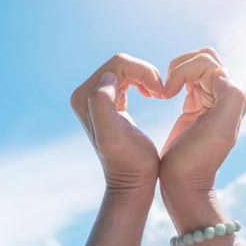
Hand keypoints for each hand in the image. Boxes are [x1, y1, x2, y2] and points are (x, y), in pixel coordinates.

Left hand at [70, 53, 163, 245]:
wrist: (132, 181)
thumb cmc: (129, 161)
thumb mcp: (113, 136)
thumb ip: (102, 104)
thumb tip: (108, 78)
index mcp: (84, 96)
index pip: (117, 64)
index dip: (142, 72)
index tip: (159, 91)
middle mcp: (85, 94)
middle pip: (120, 64)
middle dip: (144, 73)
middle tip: (161, 91)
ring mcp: (96, 98)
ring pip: (125, 70)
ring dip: (145, 77)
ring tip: (158, 93)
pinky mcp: (109, 102)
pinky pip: (126, 78)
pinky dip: (142, 82)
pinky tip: (151, 94)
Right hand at [159, 48, 245, 243]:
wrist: (183, 183)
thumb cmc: (197, 160)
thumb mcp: (220, 132)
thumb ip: (230, 98)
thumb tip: (221, 73)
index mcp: (232, 96)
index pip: (206, 62)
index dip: (183, 71)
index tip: (168, 94)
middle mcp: (224, 94)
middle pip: (202, 57)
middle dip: (180, 65)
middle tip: (167, 87)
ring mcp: (209, 99)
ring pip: (194, 64)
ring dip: (176, 72)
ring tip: (165, 91)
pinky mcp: (194, 104)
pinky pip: (186, 78)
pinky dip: (173, 80)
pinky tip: (165, 95)